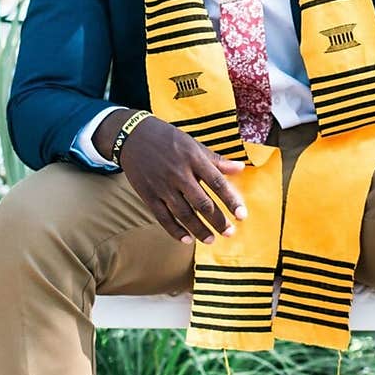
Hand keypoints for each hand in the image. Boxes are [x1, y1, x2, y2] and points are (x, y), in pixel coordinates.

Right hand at [97, 111, 246, 243]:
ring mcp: (162, 185)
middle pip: (202, 203)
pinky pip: (162, 217)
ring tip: (211, 239)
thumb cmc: (168, 139)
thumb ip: (216, 160)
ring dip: (199, 229)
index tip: (242, 215)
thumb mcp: (193, 144)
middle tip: (229, 233)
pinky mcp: (148, 194)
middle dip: (217, 220)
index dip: (231, 201)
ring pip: (183, 213)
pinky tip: (186, 239)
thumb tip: (241, 168)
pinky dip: (175, 230)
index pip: (217, 183)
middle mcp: (178, 173)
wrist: (132, 135)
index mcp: (193, 158)